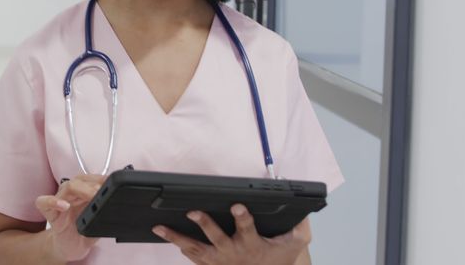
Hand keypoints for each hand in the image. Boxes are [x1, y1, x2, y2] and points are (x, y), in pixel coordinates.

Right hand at [34, 174, 105, 261]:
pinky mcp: (49, 213)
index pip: (93, 180)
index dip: (102, 180)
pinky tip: (64, 206)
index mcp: (85, 194)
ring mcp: (60, 201)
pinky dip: (53, 201)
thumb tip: (113, 211)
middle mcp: (72, 194)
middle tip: (102, 192)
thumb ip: (104, 216)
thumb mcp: (98, 226)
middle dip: (93, 185)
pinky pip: (44, 202)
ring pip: (67, 186)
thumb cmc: (82, 235)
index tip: (111, 184)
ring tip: (92, 196)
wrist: (70, 249)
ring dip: (80, 189)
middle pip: (80, 180)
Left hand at [152, 205, 311, 264]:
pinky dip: (178, 246)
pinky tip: (166, 235)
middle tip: (193, 211)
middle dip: (205, 224)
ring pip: (195, 249)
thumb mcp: (295, 244)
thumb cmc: (277, 259)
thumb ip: (301, 227)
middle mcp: (233, 253)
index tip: (237, 205)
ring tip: (160, 227)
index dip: (242, 217)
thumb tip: (304, 209)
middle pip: (216, 238)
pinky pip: (192, 257)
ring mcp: (219, 261)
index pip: (248, 228)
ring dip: (177, 238)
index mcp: (252, 245)